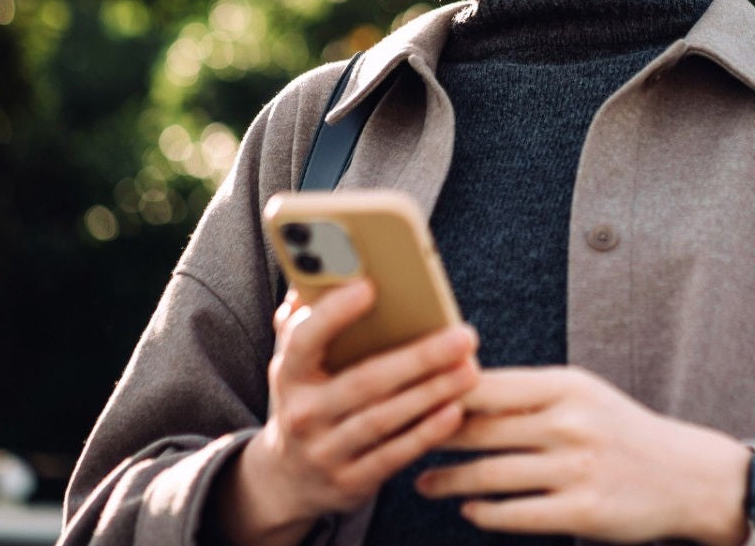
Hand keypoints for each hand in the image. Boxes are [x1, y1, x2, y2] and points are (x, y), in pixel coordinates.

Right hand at [208, 281, 480, 545]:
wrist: (284, 481)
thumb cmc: (306, 398)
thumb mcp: (295, 363)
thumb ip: (305, 319)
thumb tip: (321, 271)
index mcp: (288, 374)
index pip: (305, 340)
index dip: (334, 314)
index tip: (370, 285)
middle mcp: (302, 414)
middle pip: (363, 382)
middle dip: (418, 357)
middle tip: (464, 334)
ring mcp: (324, 453)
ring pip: (384, 419)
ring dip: (432, 393)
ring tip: (470, 368)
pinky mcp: (350, 483)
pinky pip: (394, 455)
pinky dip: (426, 433)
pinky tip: (455, 410)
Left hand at [413, 366, 752, 544]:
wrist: (687, 476)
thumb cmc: (623, 431)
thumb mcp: (583, 395)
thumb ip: (528, 393)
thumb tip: (458, 387)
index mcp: (567, 385)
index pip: (486, 385)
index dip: (440, 394)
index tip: (406, 400)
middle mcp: (570, 423)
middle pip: (478, 431)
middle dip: (432, 438)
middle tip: (399, 442)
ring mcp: (576, 469)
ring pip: (488, 475)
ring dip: (447, 481)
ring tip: (423, 482)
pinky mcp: (582, 513)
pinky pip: (515, 514)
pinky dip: (484, 512)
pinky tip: (468, 509)